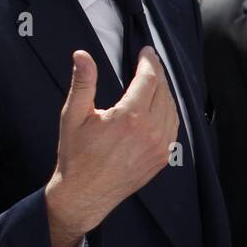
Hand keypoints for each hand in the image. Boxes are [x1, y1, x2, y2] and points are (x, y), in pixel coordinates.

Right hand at [45, 48, 179, 246]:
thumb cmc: (76, 155)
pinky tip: (160, 105)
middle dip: (157, 73)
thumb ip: (83, 82)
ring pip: (172, 108)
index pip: (149, 79)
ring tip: (154, 80)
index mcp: (130, 117)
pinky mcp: (162, 158)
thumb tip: (82, 55)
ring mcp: (160, 146)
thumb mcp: (73, 116)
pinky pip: (174, 127)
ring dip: (165, 91)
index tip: (146, 51)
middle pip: (163, 91)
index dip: (149, 61)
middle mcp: (150, 131)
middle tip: (150, 61)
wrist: (84, 194)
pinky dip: (170, 111)